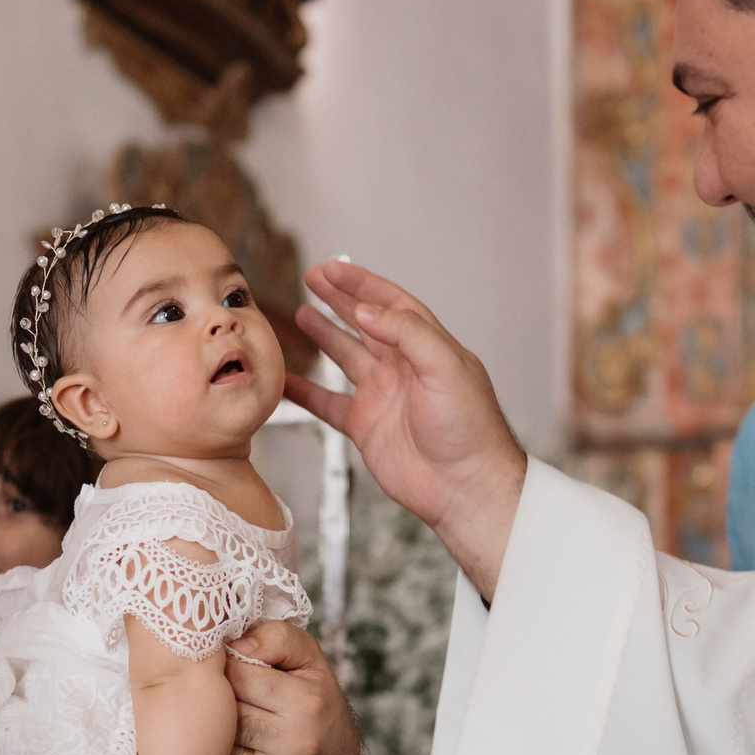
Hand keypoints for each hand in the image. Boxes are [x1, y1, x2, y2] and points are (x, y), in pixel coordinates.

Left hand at [224, 620, 358, 754]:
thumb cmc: (318, 705)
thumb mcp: (310, 661)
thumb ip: (277, 638)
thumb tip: (236, 643)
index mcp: (305, 703)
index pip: (238, 675)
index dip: (225, 669)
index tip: (223, 669)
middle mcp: (296, 743)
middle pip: (226, 714)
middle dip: (216, 703)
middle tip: (214, 696)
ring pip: (220, 748)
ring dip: (213, 736)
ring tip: (217, 724)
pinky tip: (224, 754)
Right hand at [290, 261, 527, 598]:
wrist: (464, 486)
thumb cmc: (469, 428)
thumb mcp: (445, 367)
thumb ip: (407, 332)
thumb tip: (368, 309)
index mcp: (427, 347)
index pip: (391, 304)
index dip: (362, 284)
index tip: (333, 268)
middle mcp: (403, 368)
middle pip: (365, 323)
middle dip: (339, 299)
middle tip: (311, 278)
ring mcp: (383, 397)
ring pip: (346, 356)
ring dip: (324, 335)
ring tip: (301, 313)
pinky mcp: (366, 427)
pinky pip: (328, 403)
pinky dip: (306, 392)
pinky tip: (285, 379)